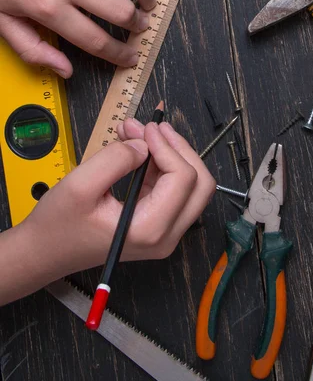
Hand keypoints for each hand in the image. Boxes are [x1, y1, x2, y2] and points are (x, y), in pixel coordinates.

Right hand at [0, 118, 214, 304]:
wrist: (44, 252)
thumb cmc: (58, 225)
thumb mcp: (81, 184)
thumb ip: (116, 158)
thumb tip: (144, 143)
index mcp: (151, 229)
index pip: (184, 178)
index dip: (168, 147)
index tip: (146, 129)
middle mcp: (166, 235)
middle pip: (200, 184)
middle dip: (179, 149)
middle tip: (152, 127)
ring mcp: (164, 232)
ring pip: (190, 185)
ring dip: (170, 153)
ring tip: (138, 131)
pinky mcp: (157, 224)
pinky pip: (172, 189)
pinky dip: (160, 163)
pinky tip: (138, 147)